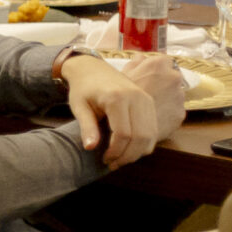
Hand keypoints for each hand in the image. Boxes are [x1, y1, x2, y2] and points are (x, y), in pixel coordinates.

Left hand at [66, 53, 184, 168]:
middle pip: (140, 136)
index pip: (123, 134)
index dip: (115, 151)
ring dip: (138, 152)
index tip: (105, 159)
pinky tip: (130, 149)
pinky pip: (153, 128)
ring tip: (121, 159)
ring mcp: (146, 98)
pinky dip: (144, 143)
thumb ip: (87, 127)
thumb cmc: (83, 88)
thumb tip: (90, 148)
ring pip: (150, 134)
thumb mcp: (79, 107)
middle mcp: (136, 97)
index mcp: (117, 98)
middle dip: (128, 155)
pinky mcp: (150, 101)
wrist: (92, 68)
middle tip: (113, 164)